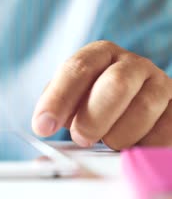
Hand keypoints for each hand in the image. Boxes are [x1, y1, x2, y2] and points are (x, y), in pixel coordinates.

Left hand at [32, 41, 171, 149]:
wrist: (137, 106)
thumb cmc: (96, 103)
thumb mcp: (72, 99)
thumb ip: (57, 109)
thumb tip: (43, 127)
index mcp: (100, 54)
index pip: (77, 69)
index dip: (58, 99)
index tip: (43, 126)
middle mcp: (132, 64)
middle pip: (116, 84)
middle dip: (93, 116)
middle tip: (81, 138)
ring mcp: (160, 84)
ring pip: (143, 107)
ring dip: (119, 134)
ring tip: (109, 142)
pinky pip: (165, 129)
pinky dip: (144, 145)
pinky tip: (132, 147)